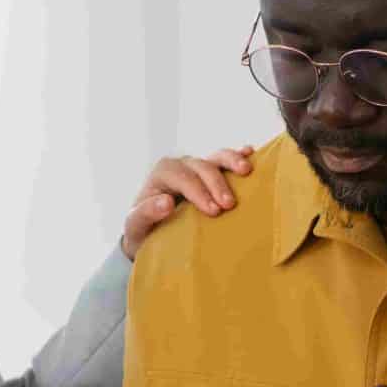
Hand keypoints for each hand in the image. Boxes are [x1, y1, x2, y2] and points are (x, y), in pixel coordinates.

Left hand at [123, 146, 255, 258]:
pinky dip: (238, 155)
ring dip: (232, 162)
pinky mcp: (212, 174)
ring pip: (216, 157)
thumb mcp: (135, 226)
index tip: (213, 211)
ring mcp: (198, 168)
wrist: (151, 233)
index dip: (199, 191)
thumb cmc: (143, 230)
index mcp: (162, 174)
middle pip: (202, 166)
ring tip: (247, 171)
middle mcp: (181, 166)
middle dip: (217, 183)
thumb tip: (166, 202)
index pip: (182, 178)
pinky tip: (250, 154)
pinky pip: (226, 160)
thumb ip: (146, 213)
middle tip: (229, 205)